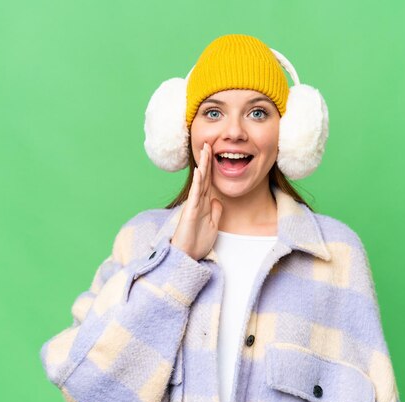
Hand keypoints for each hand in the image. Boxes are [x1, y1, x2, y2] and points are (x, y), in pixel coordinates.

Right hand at [171, 143, 222, 260]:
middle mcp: (198, 201)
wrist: (187, 257)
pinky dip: (197, 182)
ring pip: (199, 181)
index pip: (208, 181)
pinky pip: (195, 194)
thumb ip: (215, 211)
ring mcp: (193, 205)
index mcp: (203, 203)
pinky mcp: (190, 212)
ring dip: (203, 165)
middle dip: (207, 160)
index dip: (212, 166)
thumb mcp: (213, 225)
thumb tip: (217, 200)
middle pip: (203, 176)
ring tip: (205, 150)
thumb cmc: (197, 242)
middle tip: (209, 143)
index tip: (215, 152)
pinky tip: (199, 171)